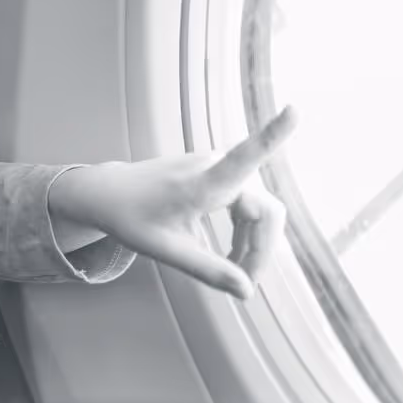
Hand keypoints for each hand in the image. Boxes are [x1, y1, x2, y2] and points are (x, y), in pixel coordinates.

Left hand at [48, 107, 295, 297]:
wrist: (108, 193)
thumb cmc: (129, 217)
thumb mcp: (164, 250)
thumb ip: (207, 270)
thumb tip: (246, 291)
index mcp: (200, 183)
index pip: (244, 157)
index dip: (273, 135)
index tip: (294, 110)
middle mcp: (213, 168)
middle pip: (266, 213)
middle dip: (262, 250)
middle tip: (243, 285)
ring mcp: (217, 168)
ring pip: (260, 213)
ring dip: (254, 245)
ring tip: (234, 275)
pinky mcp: (218, 174)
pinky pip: (248, 208)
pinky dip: (244, 234)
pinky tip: (231, 256)